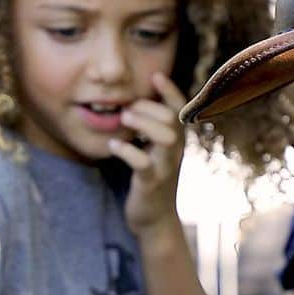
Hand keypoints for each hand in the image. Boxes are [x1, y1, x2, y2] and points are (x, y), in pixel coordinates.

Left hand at [111, 73, 186, 235]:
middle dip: (148, 108)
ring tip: (123, 121)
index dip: (170, 91)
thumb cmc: (151, 179)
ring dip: (141, 124)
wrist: (155, 219)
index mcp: (177, 140)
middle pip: (171, 118)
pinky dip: (126, 150)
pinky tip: (113, 145)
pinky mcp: (151, 183)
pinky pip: (142, 163)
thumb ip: (152, 129)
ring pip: (164, 137)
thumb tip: (137, 101)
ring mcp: (165, 167)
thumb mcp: (156, 151)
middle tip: (127, 109)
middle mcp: (176, 151)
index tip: (155, 75)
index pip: (180, 109)